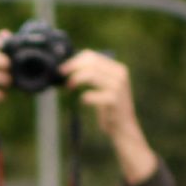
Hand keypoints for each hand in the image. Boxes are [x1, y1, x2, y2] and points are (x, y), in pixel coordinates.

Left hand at [60, 50, 156, 184]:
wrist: (123, 128)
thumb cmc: (110, 109)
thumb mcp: (104, 88)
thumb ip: (93, 76)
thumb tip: (70, 68)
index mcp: (117, 69)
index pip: (93, 56)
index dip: (75, 60)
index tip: (63, 68)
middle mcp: (120, 74)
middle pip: (91, 63)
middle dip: (73, 67)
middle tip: (61, 75)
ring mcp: (118, 87)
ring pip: (91, 75)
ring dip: (76, 79)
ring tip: (69, 87)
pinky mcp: (113, 100)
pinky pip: (92, 94)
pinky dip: (85, 96)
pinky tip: (83, 100)